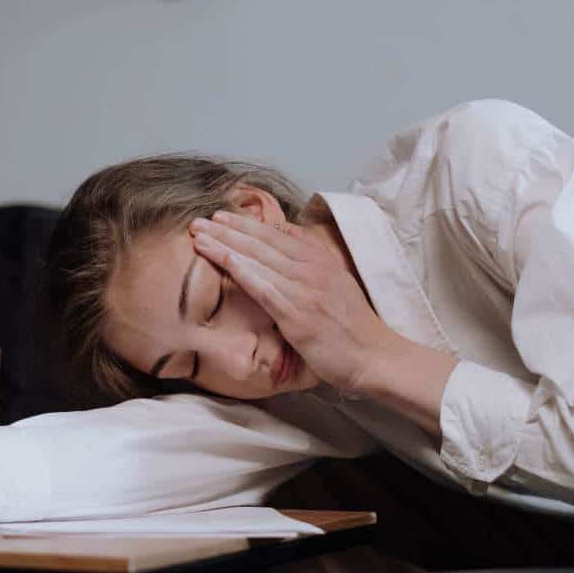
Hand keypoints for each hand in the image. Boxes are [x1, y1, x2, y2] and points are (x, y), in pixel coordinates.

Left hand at [190, 209, 393, 394]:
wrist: (374, 356)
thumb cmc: (354, 327)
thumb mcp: (337, 284)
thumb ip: (313, 263)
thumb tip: (289, 242)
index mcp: (321, 260)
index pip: (277, 234)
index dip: (246, 223)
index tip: (221, 216)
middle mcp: (312, 269)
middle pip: (262, 241)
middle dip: (227, 228)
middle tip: (199, 220)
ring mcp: (305, 290)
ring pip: (258, 259)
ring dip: (224, 244)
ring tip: (198, 235)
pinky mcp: (297, 315)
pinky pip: (263, 287)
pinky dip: (240, 269)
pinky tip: (220, 258)